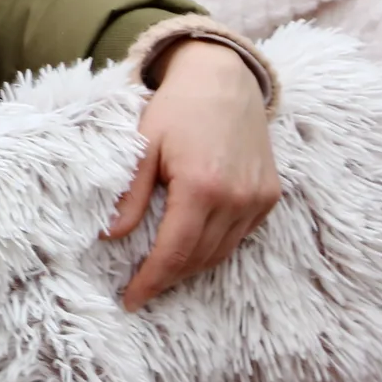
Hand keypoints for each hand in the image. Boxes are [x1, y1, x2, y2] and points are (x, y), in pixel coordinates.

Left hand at [106, 40, 280, 310]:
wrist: (224, 80)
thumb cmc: (176, 110)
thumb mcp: (142, 146)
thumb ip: (130, 195)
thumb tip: (111, 236)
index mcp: (202, 187)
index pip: (174, 252)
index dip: (151, 281)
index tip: (131, 300)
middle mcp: (237, 199)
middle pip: (199, 259)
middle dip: (168, 279)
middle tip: (141, 291)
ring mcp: (259, 199)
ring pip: (222, 252)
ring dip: (192, 268)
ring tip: (162, 275)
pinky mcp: (270, 196)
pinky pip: (240, 236)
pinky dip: (215, 248)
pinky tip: (193, 249)